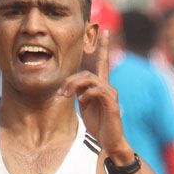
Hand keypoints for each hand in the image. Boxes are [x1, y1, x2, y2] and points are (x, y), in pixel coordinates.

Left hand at [58, 30, 130, 160]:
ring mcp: (110, 94)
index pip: (102, 62)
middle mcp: (107, 87)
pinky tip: (82, 102)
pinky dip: (86, 94)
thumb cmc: (98, 124)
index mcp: (101, 86)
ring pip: (90, 79)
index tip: (104, 30)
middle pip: (86, 72)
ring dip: (74, 86)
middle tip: (61, 93)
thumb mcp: (85, 106)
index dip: (103, 46)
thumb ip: (80, 92)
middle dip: (70, 80)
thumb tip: (72, 84)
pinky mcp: (111, 103)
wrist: (109, 142)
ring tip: (66, 96)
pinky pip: (97, 90)